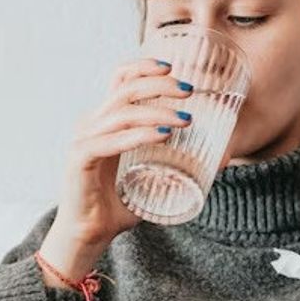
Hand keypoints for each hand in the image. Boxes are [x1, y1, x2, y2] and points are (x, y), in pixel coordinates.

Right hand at [39, 57, 195, 282]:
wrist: (90, 234)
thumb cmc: (120, 204)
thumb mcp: (152, 175)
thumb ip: (176, 162)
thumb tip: (219, 159)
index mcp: (105, 120)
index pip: (120, 79)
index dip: (145, 66)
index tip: (173, 67)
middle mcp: (92, 123)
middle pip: (125, 89)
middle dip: (160, 85)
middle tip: (189, 92)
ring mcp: (84, 139)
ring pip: (122, 113)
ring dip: (158, 112)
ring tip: (186, 120)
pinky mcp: (80, 159)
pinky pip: (109, 141)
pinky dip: (138, 135)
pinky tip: (162, 136)